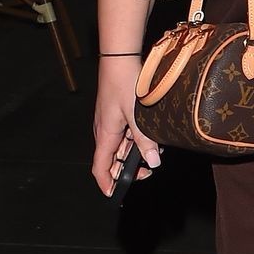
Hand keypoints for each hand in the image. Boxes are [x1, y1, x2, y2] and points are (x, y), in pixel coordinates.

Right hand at [91, 57, 161, 194]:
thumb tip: (154, 162)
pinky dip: (135, 140)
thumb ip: (145, 140)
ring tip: (154, 152)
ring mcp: (110, 122)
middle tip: (148, 170)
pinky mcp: (117, 114)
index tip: (114, 194)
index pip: (100, 166)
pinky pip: (124, 134)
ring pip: (120, 147)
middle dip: (127, 169)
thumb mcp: (137, 115)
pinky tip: (150, 136)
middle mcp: (105, 131)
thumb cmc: (124, 83)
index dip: (106, 182)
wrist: (120, 59)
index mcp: (105, 134)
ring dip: (133, 153)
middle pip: (111, 160)